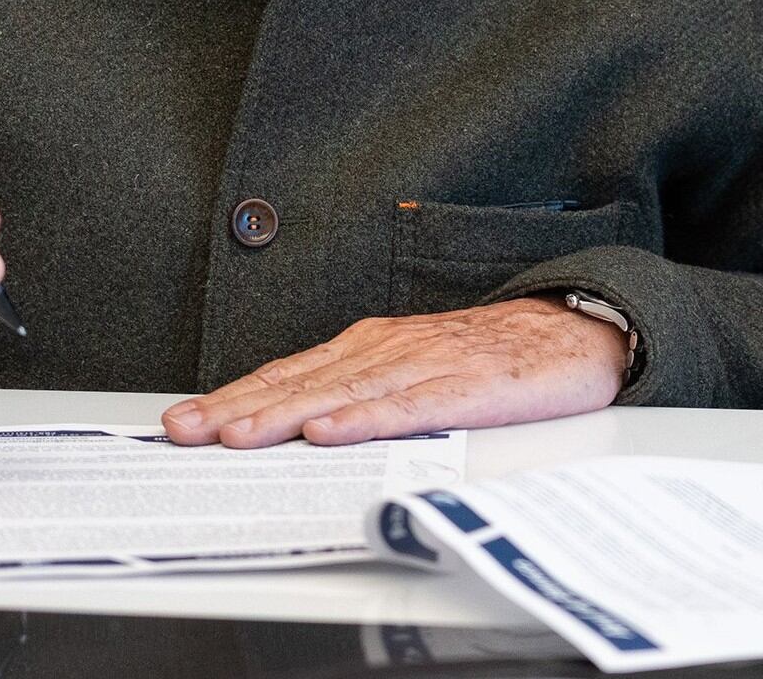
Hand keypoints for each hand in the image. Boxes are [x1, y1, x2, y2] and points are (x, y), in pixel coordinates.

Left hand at [162, 296, 627, 447]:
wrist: (578, 327)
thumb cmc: (495, 353)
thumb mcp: (418, 363)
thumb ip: (363, 388)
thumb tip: (297, 421)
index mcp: (376, 344)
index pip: (292, 371)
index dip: (236, 394)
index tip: (184, 419)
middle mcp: (392, 348)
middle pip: (305, 381)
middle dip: (240, 407)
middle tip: (186, 431)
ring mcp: (430, 365)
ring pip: (345, 393)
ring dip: (287, 414)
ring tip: (238, 435)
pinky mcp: (469, 387)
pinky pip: (409, 408)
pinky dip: (365, 421)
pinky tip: (330, 434)